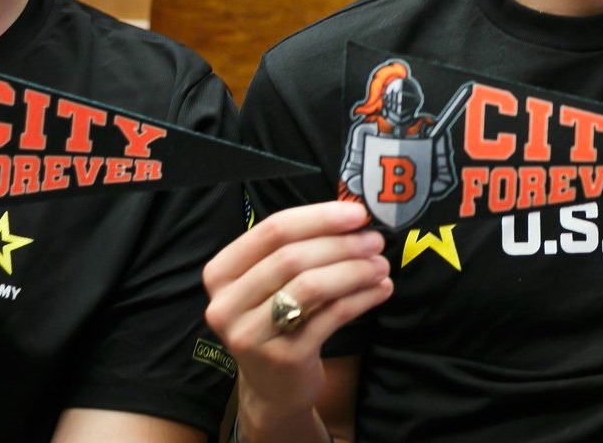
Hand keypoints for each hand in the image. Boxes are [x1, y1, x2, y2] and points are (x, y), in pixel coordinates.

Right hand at [203, 200, 390, 434]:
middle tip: (375, 240)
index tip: (357, 213)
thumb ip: (297, 248)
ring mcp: (252, 335)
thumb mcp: (271, 282)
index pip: (272, 230)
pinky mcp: (283, 359)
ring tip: (381, 265)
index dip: (318, 217)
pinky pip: (330, 317)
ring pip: (311, 286)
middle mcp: (226, 304)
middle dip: (340, 244)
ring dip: (353, 270)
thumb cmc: (275, 319)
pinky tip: (380, 290)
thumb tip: (350, 216)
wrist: (272, 388)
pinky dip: (360, 299)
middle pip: (292, 257)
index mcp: (220, 273)